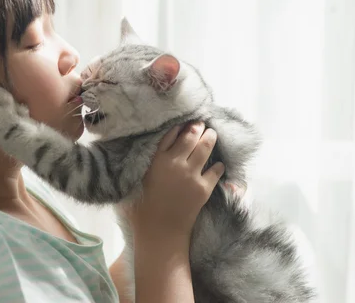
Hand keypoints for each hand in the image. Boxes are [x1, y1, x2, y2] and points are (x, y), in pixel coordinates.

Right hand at [124, 122, 224, 247]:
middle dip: (198, 128)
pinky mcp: (203, 188)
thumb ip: (143, 164)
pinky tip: (218, 164)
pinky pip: (215, 170)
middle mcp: (174, 163)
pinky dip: (218, 165)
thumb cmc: (141, 210)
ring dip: (210, 138)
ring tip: (212, 134)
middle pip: (190, 137)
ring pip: (205, 148)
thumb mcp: (137, 181)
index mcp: (155, 160)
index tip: (185, 122)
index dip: (180, 126)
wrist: (159, 232)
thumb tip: (143, 153)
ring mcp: (190, 175)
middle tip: (202, 125)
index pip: (170, 135)